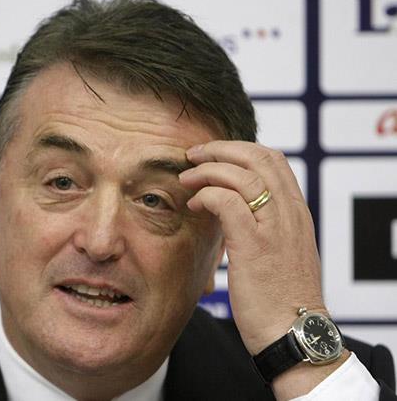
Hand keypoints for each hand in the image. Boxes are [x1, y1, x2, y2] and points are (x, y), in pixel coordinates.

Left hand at [178, 141, 325, 355]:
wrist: (293, 334)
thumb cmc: (280, 298)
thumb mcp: (280, 251)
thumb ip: (264, 225)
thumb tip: (233, 207)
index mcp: (296, 213)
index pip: (273, 160)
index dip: (239, 149)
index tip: (213, 155)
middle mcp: (290, 214)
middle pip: (259, 157)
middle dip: (220, 149)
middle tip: (193, 156)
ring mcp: (274, 229)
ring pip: (242, 175)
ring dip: (208, 171)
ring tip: (187, 179)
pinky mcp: (254, 246)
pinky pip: (228, 203)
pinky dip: (207, 196)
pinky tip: (194, 205)